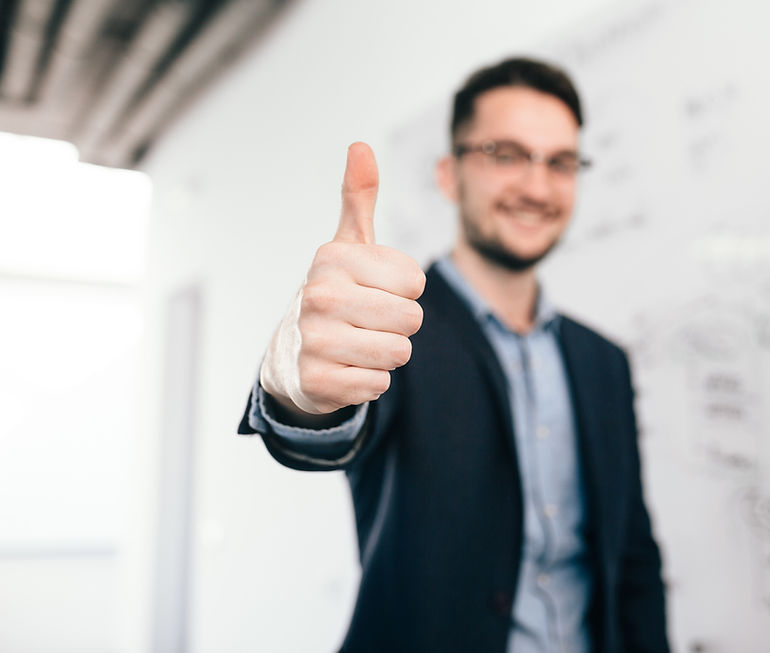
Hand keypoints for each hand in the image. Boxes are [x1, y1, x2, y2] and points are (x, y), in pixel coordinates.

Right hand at [260, 142, 425, 417]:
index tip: (377, 289)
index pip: (415, 282)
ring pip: (398, 354)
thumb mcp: (347, 245)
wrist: (292, 353)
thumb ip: (358, 198)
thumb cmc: (335, 292)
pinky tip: (347, 368)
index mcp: (333, 260)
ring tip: (360, 342)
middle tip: (369, 320)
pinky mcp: (318, 382)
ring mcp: (315, 341)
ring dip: (388, 353)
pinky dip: (371, 381)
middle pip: (411, 320)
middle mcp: (319, 297)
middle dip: (400, 325)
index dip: (406, 291)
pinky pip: (379, 384)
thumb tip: (360, 146)